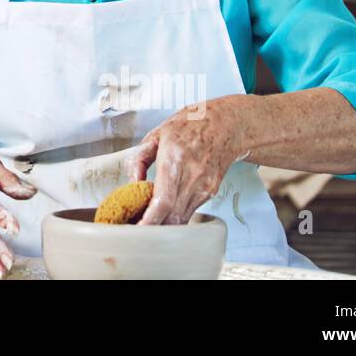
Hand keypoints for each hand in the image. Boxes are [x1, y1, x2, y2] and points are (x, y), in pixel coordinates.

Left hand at [125, 97, 248, 224]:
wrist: (224, 126)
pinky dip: (175, 216)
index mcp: (175, 158)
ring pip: (182, 218)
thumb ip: (139, 160)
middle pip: (172, 215)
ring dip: (164, 224)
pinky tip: (164, 210)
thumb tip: (131, 184)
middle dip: (153, 227)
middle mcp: (192, 175)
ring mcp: (204, 186)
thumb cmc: (188, 127)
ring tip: (147, 220)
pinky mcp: (210, 192)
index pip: (164, 200)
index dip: (150, 219)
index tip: (138, 228)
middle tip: (136, 228)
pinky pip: (190, 211)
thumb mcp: (155, 135)